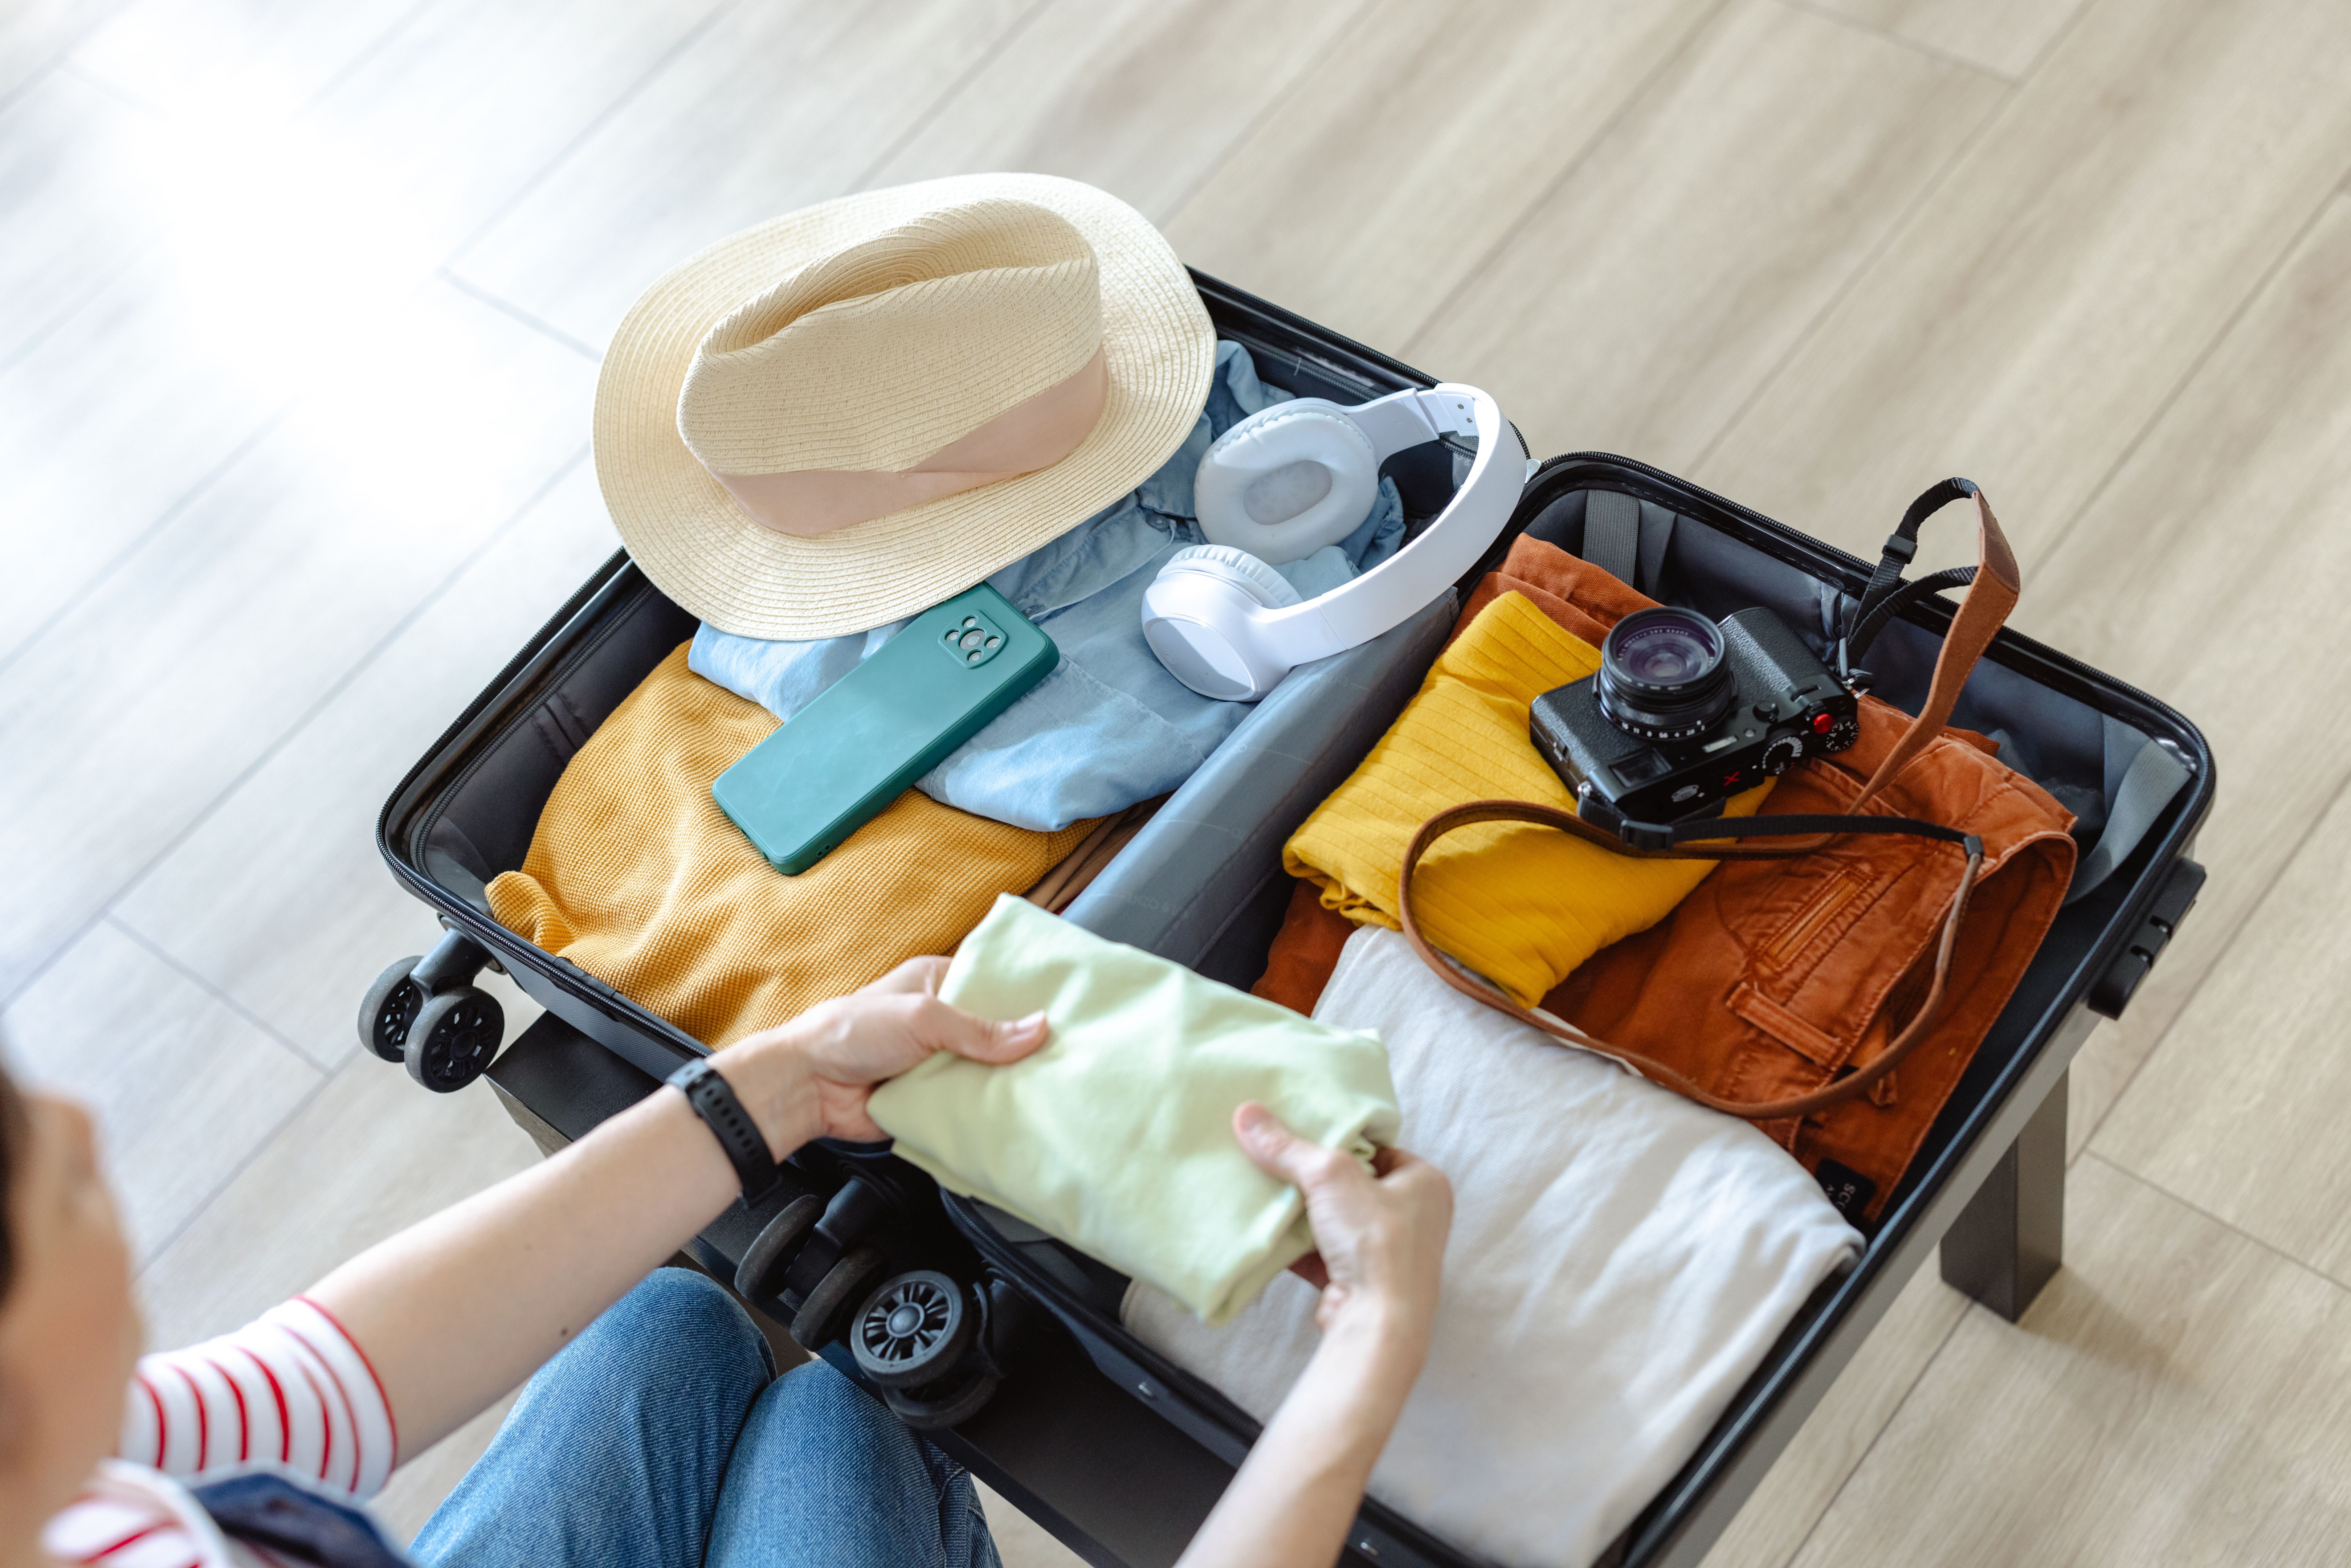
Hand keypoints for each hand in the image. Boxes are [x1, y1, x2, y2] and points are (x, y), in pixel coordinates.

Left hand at [713, 958, 1048, 1151]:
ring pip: (987, 1072)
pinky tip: (1020, 1115)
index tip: (1067, 1010)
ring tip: (1054, 1088)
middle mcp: (942, 1023)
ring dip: (1007, 1083)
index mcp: (938, 984)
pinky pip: (969, 1105)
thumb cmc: (851, 1033)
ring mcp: (938, 1062)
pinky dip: (987, 1111)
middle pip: (996, 1034)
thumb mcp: (922, 1018)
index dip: (1026, 998)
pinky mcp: (932, 1099)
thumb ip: (979, 1029)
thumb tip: (1038, 1029)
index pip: (993, 985)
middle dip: (1023, 1047)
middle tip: (1069, 1056)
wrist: (807, 1088)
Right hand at [1232, 1103, 1450, 1354]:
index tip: (1305, 1135)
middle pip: (1354, 1186)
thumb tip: (1246, 1113)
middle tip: (1280, 1161)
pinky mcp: (1363, 1283)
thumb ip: (1287, 1146)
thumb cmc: (1376, 1242)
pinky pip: (1324, 1255)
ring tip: (1267, 1193)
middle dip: (1317, 1180)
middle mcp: (1415, 1218)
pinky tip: (1267, 1234)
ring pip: (1337, 1222)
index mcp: (1425, 1183)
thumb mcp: (1328, 1176)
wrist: (1378, 1324)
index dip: (1342, 1142)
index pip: (1379, 1149)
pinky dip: (1298, 1247)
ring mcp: (1390, 1254)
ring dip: (1305, 1214)